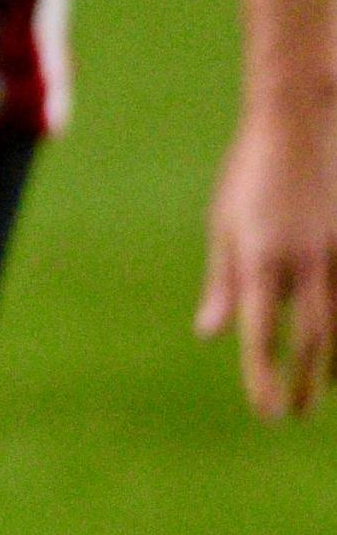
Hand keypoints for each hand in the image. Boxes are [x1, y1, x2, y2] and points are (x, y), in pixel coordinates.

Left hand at [201, 93, 336, 418]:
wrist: (300, 120)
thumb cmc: (251, 172)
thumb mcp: (224, 223)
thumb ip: (223, 282)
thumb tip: (210, 334)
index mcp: (260, 259)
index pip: (262, 336)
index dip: (263, 379)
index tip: (265, 413)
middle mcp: (305, 262)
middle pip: (311, 340)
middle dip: (303, 384)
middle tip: (294, 415)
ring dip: (332, 364)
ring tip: (321, 391)